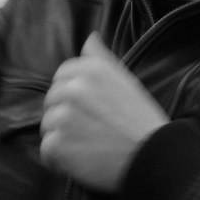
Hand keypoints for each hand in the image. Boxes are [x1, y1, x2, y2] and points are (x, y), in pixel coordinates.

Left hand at [39, 33, 168, 191]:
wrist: (153, 157)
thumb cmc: (141, 120)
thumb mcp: (126, 81)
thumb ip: (102, 59)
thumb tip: (90, 38)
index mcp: (90, 70)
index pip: (61, 77)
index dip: (72, 96)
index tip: (89, 110)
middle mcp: (73, 89)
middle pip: (51, 101)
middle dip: (65, 116)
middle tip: (91, 130)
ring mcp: (63, 116)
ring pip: (48, 126)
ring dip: (62, 138)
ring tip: (88, 146)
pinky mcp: (58, 143)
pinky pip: (46, 150)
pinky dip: (58, 160)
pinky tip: (78, 162)